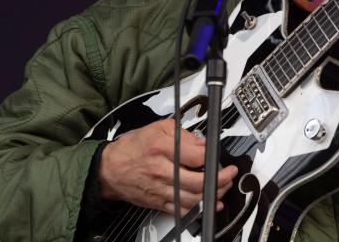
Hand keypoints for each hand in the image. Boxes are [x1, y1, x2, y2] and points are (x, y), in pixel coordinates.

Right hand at [98, 119, 237, 215]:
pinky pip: (181, 209)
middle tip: (229, 174)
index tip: (219, 155)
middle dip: (220, 179)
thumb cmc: (132, 148)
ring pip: (192, 198)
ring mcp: (159, 189)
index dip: (212, 156)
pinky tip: (209, 204)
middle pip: (197, 181)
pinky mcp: (157, 202)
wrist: (109, 168)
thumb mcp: (158, 128)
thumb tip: (203, 143)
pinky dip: (198, 209)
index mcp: (161, 148)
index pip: (196, 155)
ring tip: (223, 187)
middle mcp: (161, 171)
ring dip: (213, 195)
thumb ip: (183, 134)